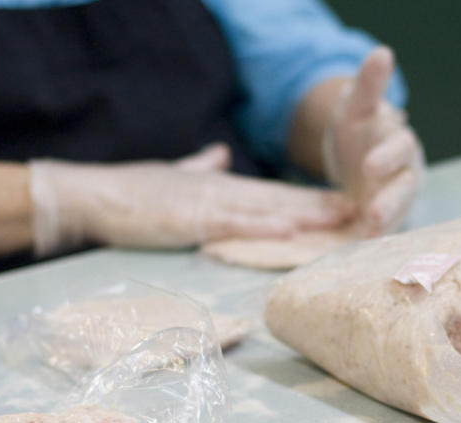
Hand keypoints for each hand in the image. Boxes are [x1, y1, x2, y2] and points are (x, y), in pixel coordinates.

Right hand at [30, 143, 352, 254]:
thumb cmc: (135, 191)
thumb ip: (203, 165)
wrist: (96, 194)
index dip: (313, 199)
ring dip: (307, 217)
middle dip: (324, 209)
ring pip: (268, 211)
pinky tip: (291, 231)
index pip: (278, 195)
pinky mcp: (193, 221)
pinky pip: (235, 225)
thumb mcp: (178, 175)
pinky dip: (264, 228)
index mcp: (224, 187)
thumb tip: (219, 153)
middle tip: (363, 214)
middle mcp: (226, 193)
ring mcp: (211, 206)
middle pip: (284, 202)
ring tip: (343, 220)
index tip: (346, 204)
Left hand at [322, 46, 423, 236]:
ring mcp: (396, 202)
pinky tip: (357, 252)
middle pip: (404, 189)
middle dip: (390, 203)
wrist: (355, 159)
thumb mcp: (357, 107)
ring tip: (366, 240)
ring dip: (384, 228)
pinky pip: (383, 235)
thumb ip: (370, 85)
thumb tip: (382, 52)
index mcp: (400, 143)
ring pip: (397, 216)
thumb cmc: (359, 130)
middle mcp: (405, 175)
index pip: (400, 148)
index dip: (387, 157)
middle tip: (371, 216)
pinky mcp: (385, 223)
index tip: (369, 166)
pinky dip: (372, 244)